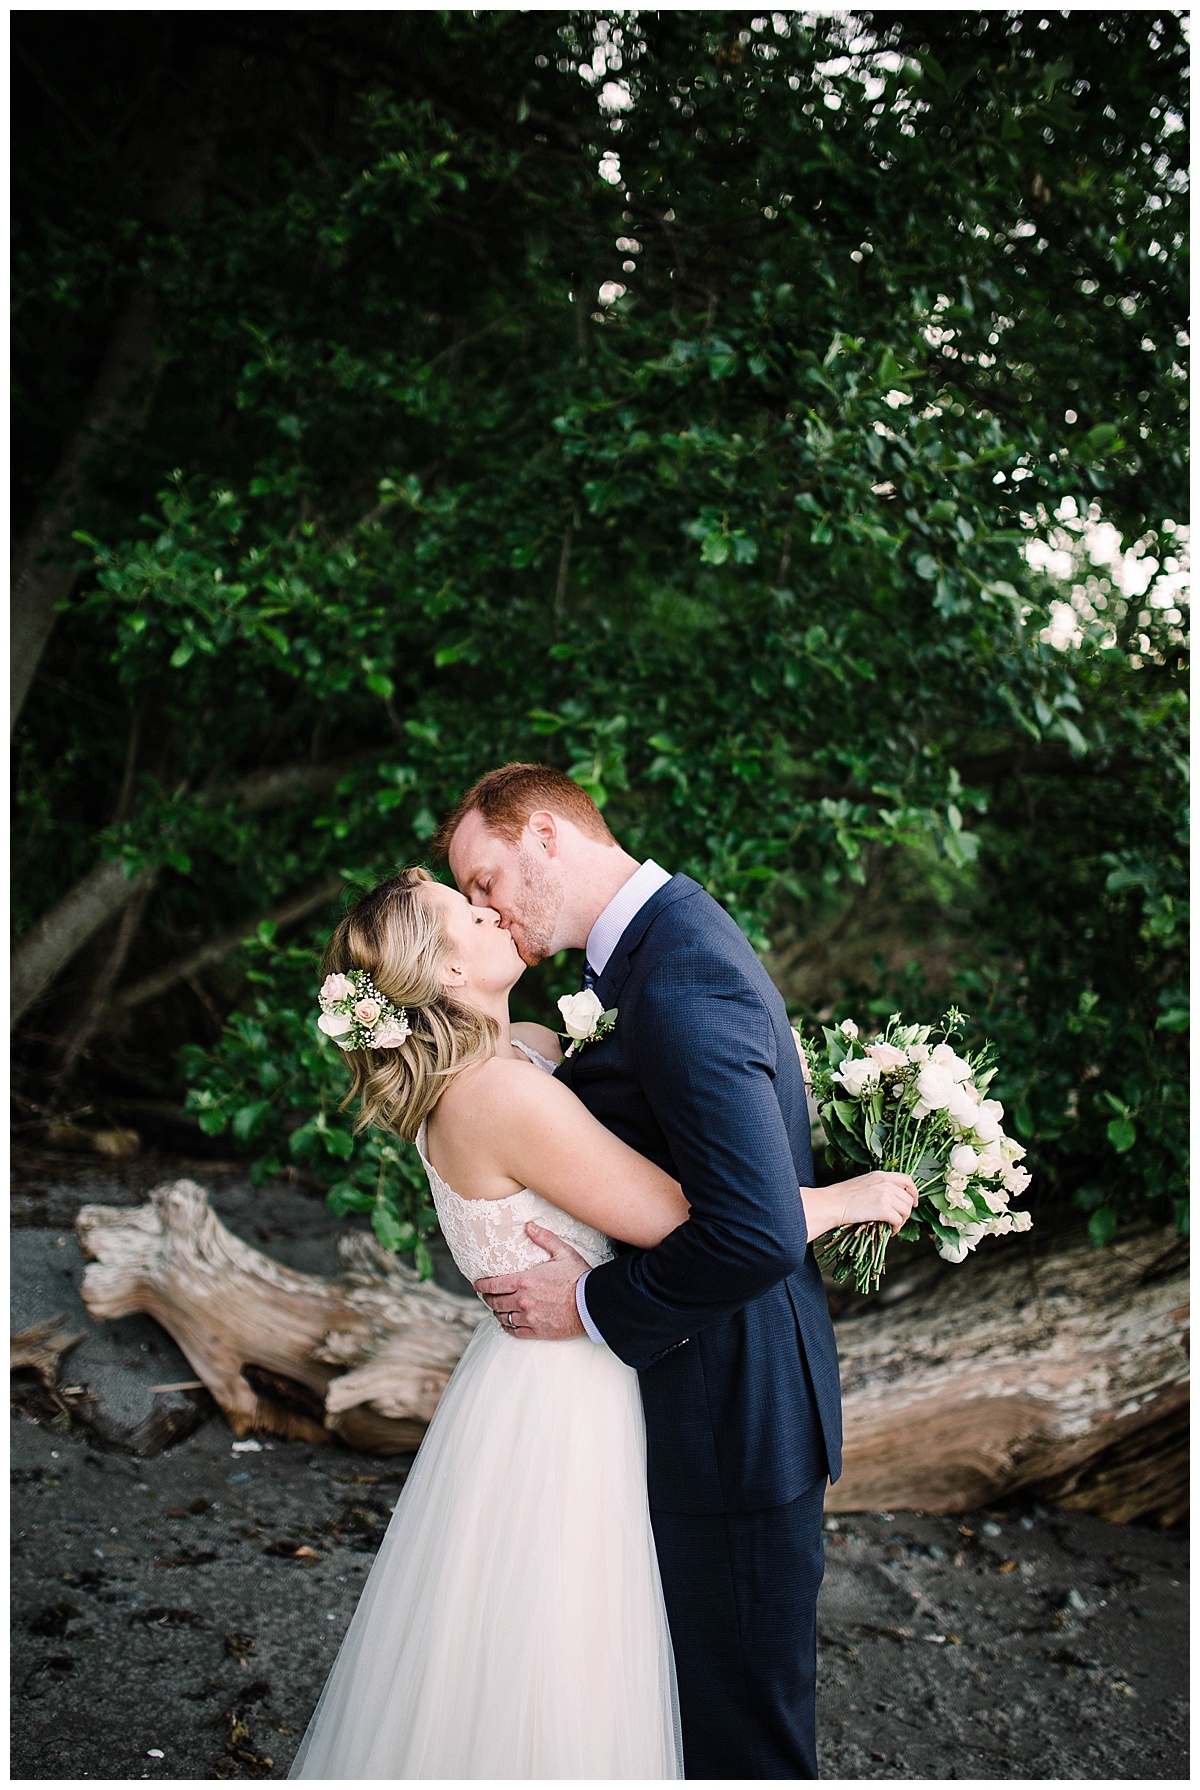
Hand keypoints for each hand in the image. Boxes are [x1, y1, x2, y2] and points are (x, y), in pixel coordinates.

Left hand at [473, 1222, 588, 1339]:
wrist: (592, 1304)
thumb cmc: (578, 1277)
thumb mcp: (563, 1252)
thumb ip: (544, 1238)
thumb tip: (528, 1225)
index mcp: (524, 1281)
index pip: (493, 1285)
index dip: (482, 1285)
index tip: (477, 1284)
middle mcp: (522, 1301)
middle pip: (494, 1302)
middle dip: (487, 1298)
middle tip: (486, 1295)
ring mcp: (529, 1318)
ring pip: (502, 1317)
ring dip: (497, 1312)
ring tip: (497, 1308)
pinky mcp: (536, 1331)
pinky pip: (514, 1331)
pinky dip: (507, 1326)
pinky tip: (508, 1322)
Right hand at [831, 1170, 918, 1233]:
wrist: (832, 1203)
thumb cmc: (842, 1196)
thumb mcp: (863, 1183)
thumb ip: (879, 1187)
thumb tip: (891, 1200)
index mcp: (881, 1175)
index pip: (907, 1180)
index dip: (914, 1193)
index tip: (913, 1203)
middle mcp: (886, 1183)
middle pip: (908, 1199)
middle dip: (906, 1212)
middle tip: (898, 1220)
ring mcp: (886, 1195)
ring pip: (906, 1211)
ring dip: (901, 1221)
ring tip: (892, 1227)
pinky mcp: (883, 1209)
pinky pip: (898, 1221)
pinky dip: (896, 1229)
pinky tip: (889, 1232)